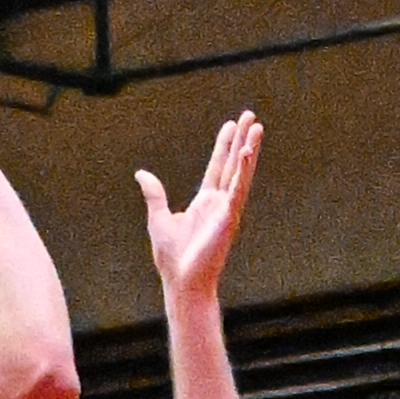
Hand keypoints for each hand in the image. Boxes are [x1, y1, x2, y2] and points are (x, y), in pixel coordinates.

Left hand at [137, 112, 262, 303]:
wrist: (182, 282)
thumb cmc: (172, 258)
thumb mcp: (158, 218)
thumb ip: (155, 194)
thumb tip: (142, 174)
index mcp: (204, 203)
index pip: (217, 167)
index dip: (224, 146)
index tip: (231, 126)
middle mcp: (219, 204)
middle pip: (233, 164)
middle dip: (241, 140)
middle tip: (250, 116)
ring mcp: (226, 210)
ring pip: (241, 173)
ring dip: (249, 149)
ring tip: (257, 126)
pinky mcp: (229, 218)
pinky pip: (238, 189)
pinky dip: (244, 171)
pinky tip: (248, 152)